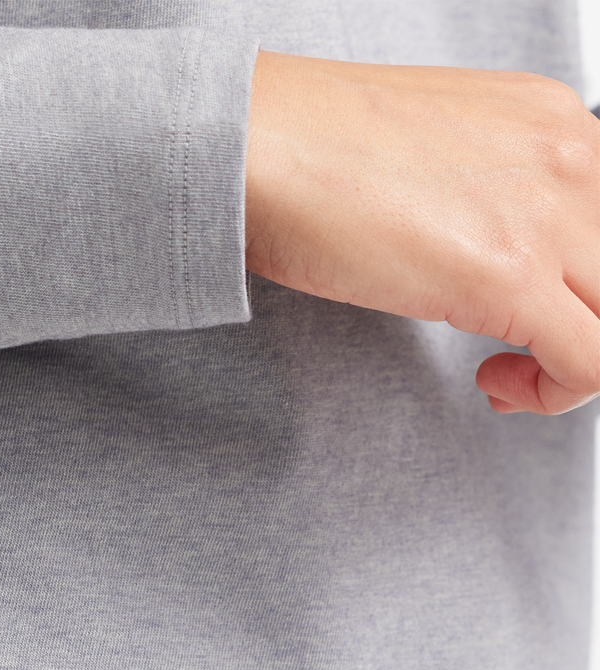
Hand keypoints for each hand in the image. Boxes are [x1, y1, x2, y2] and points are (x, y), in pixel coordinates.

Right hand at [245, 50, 599, 415]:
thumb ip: (476, 189)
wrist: (258, 143)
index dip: (576, 278)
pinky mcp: (511, 277)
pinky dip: (554, 395)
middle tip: (514, 352)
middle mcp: (571, 155)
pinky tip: (493, 384)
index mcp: (552, 119)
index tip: (526, 305)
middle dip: (577, 324)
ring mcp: (551, 214)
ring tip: (503, 374)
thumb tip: (471, 244)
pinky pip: (590, 363)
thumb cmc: (305, 150)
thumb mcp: (428, 151)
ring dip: (570, 365)